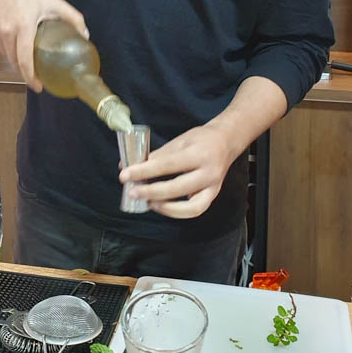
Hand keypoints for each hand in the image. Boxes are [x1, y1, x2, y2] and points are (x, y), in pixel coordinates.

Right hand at [0, 0, 87, 92]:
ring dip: (18, 62)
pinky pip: (1, 49)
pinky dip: (10, 51)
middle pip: (16, 62)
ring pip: (8, 57)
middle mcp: (6, 31)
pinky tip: (18, 46)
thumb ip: (72, 17)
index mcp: (23, 25)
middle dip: (27, 72)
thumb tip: (84, 35)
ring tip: (30, 63)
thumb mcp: (52, 1)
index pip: (24, 59)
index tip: (39, 87)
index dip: (31, 77)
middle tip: (38, 77)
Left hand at [118, 123, 235, 218]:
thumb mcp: (178, 142)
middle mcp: (208, 173)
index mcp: (198, 153)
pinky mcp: (212, 196)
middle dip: (151, 192)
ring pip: (190, 207)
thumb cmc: (200, 140)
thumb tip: (127, 165)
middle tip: (132, 192)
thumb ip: (155, 156)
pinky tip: (161, 205)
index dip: (144, 171)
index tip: (125, 175)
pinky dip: (176, 212)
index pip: (167, 165)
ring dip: (165, 208)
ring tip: (147, 202)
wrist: (226, 142)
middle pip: (177, 188)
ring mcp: (213, 187)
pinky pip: (195, 210)